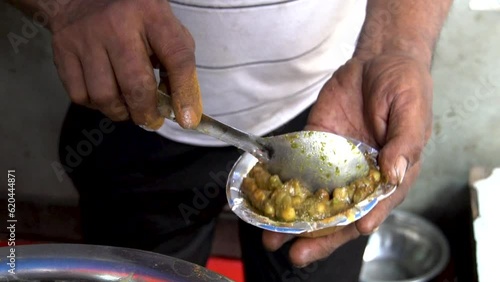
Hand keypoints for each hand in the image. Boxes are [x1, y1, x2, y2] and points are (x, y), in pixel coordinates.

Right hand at [50, 0, 201, 128]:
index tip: (187, 119)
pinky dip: (96, 106)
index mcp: (152, 14)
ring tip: (129, 109)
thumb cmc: (134, 17)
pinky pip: (80, 95)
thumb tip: (180, 105)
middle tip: (152, 120)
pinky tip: (106, 97)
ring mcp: (86, 37)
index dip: (185, 93)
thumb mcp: (163, 26)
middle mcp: (117, 24)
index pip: (177, 58)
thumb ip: (176, 61)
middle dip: (147, 113)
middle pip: (136, 86)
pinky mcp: (63, 49)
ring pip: (105, 96)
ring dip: (121, 112)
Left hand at [262, 53, 432, 266]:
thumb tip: (395, 171)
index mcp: (391, 173)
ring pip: (316, 199)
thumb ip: (405, 142)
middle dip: (320, 236)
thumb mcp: (412, 110)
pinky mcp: (316, 148)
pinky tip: (268, 202)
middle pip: (341, 213)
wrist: (377, 60)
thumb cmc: (404, 86)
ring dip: (295, 221)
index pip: (378, 204)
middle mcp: (361, 176)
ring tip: (273, 239)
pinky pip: (299, 171)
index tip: (355, 229)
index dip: (367, 218)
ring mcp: (337, 164)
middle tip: (298, 254)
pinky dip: (284, 187)